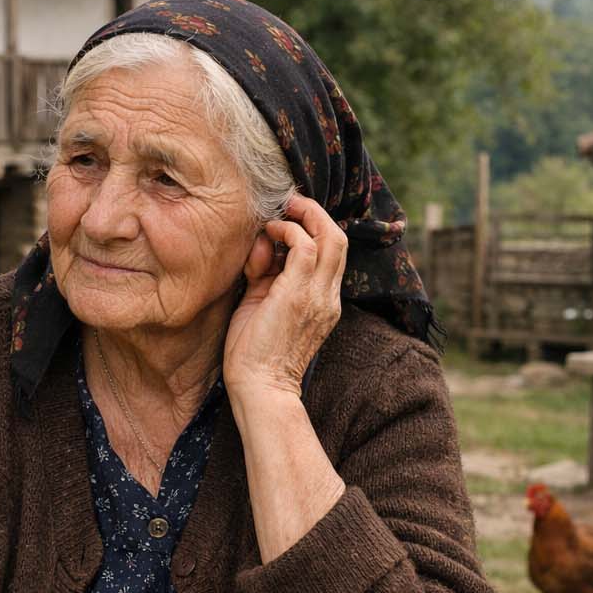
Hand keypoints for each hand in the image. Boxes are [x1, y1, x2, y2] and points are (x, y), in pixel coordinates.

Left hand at [224, 195, 346, 398]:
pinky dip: (288, 232)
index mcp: (323, 301)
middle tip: (289, 204)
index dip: (312, 230)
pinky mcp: (299, 294)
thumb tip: (262, 245)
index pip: (331, 255)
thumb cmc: (254, 354)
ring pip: (330, 237)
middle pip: (339, 239)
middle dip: (314, 213)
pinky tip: (269, 235)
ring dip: (304, 217)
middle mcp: (328, 296)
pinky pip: (305, 247)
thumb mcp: (261, 305)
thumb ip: (264, 274)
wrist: (259, 388)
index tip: (285, 221)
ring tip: (280, 214)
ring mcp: (318, 295)